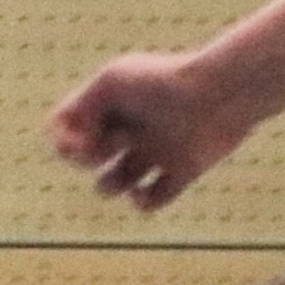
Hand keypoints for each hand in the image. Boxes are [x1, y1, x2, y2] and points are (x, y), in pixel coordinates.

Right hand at [49, 51, 251, 211]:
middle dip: (87, 157)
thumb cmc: (163, 81)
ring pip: (114, 183)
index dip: (64, 141)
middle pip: (87, 157)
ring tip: (124, 176)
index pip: (71, 128)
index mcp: (113, 104)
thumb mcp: (111, 82)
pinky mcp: (181, 172)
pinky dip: (141, 202)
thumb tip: (70, 145)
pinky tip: (142, 191)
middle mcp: (132, 127)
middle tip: (110, 144)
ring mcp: (155, 151)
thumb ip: (80, 106)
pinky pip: (150, 201)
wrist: (219, 95)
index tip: (77, 142)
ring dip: (108, 186)